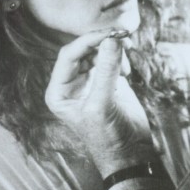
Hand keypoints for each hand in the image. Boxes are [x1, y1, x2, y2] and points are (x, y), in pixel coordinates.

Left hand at [44, 29, 156, 176]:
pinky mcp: (109, 83)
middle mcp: (71, 85)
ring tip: (127, 53)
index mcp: (59, 91)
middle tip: (122, 36)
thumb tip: (113, 39)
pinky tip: (128, 68)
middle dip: (101, 42)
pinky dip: (121, 57)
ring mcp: (90, 83)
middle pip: (83, 51)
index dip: (87, 41)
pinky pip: (111, 60)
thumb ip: (107, 71)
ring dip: (112, 48)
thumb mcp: (103, 104)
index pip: (68, 55)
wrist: (130, 155)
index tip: (109, 34)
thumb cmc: (108, 138)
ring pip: (98, 53)